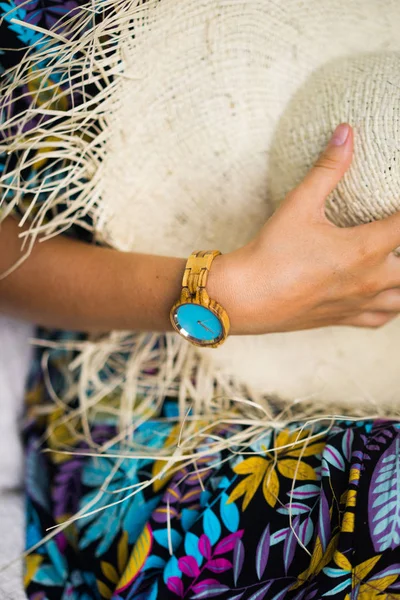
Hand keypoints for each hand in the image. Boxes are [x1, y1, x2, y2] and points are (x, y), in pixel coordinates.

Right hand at [209, 123, 399, 334]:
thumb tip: (346, 132)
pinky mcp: (345, 318)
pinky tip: (386, 295)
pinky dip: (392, 306)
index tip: (398, 206)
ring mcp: (359, 303)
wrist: (245, 298)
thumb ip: (327, 168)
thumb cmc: (271, 253)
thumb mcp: (299, 205)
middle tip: (395, 233)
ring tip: (394, 262)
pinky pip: (382, 319)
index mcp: (364, 250)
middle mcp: (369, 280)